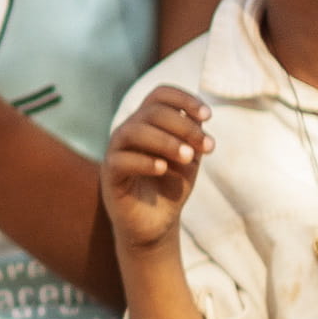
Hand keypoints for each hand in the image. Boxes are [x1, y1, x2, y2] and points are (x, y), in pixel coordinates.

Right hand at [101, 85, 207, 254]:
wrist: (156, 223)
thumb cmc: (171, 186)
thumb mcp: (190, 159)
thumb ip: (192, 138)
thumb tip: (197, 119)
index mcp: (148, 122)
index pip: (160, 95)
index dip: (184, 98)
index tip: (207, 116)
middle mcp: (129, 131)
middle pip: (151, 112)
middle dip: (183, 126)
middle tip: (206, 147)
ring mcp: (116, 151)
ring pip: (134, 131)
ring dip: (166, 141)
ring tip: (189, 158)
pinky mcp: (110, 175)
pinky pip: (121, 160)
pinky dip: (145, 161)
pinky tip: (164, 169)